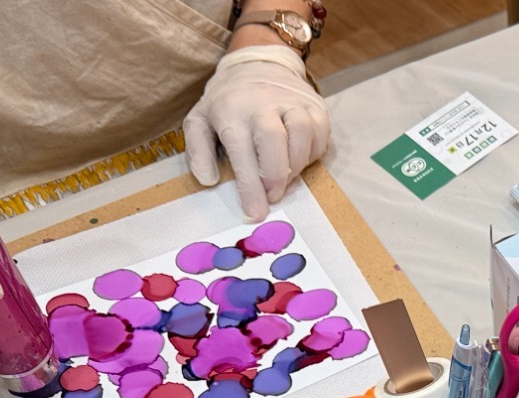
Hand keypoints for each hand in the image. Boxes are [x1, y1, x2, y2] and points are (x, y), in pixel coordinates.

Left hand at [184, 45, 331, 221]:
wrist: (258, 62)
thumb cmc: (227, 101)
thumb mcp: (200, 119)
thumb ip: (198, 150)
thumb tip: (208, 180)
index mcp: (231, 109)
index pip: (242, 150)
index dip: (250, 186)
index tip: (254, 213)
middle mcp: (263, 102)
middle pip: (274, 140)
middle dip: (275, 176)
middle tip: (273, 196)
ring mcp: (292, 100)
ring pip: (303, 134)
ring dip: (297, 165)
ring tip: (286, 177)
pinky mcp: (315, 104)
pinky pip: (320, 134)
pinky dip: (312, 153)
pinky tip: (298, 158)